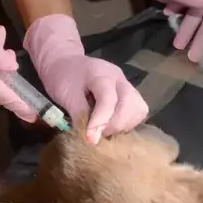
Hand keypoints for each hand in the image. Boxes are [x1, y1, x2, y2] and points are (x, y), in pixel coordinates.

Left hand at [24, 14, 148, 141]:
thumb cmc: (63, 77)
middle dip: (114, 124)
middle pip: (129, 104)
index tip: (91, 140)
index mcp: (101, 73)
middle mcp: (119, 78)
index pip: (108, 99)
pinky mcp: (130, 94)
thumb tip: (90, 139)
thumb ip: (79, 115)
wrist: (65, 63)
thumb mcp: (66, 96)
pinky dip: (128, 123)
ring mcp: (127, 85)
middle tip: (97, 133)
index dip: (101, 121)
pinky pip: (138, 112)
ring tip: (105, 129)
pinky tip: (112, 125)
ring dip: (123, 125)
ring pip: (138, 109)